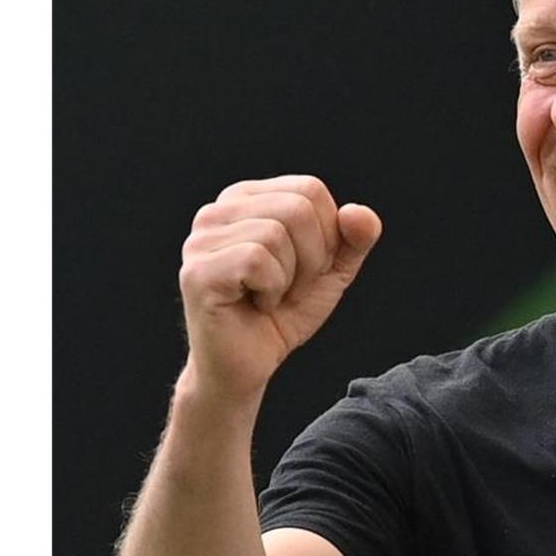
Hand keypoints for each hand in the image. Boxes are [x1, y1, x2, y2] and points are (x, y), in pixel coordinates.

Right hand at [177, 175, 382, 400]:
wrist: (248, 366)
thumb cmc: (284, 313)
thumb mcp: (331, 270)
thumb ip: (354, 238)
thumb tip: (358, 212)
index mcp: (247, 199)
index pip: (310, 189)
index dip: (327, 234)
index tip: (307, 267)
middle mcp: (217, 211)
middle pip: (297, 207)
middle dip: (312, 256)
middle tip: (291, 286)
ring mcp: (201, 241)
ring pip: (276, 233)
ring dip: (291, 277)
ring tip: (271, 296)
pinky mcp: (197, 272)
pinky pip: (256, 261)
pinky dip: (272, 290)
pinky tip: (256, 305)